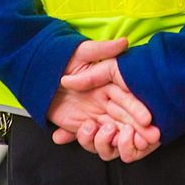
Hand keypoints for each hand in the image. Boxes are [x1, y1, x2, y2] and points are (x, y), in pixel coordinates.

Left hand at [47, 39, 159, 162]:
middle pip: (126, 121)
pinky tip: (78, 136)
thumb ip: (102, 49)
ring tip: (101, 133)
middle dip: (137, 133)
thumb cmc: (62, 60)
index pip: (130, 100)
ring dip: (110, 140)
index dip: (139, 110)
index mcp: (112, 86)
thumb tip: (123, 42)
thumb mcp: (81, 52)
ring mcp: (95, 116)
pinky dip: (87, 141)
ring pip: (110, 135)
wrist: (37, 74)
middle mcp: (107, 103)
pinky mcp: (79, 126)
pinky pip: (88, 139)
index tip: (148, 119)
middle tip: (148, 140)